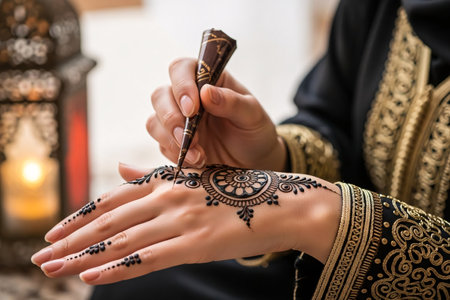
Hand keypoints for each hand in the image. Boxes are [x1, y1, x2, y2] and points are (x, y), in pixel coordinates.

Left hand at [31, 164, 340, 284]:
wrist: (283, 203)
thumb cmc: (239, 192)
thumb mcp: (196, 180)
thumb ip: (157, 176)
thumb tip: (122, 170)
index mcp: (168, 180)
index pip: (113, 199)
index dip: (80, 216)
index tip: (54, 232)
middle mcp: (168, 196)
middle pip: (109, 220)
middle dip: (71, 240)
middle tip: (40, 256)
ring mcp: (181, 219)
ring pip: (121, 240)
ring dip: (84, 257)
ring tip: (53, 269)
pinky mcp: (196, 243)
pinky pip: (148, 258)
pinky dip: (118, 268)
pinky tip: (92, 277)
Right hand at [148, 57, 286, 170]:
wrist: (254, 161)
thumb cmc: (255, 130)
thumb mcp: (252, 115)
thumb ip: (232, 102)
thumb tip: (206, 92)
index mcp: (206, 79)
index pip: (181, 69)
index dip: (181, 86)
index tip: (192, 108)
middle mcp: (187, 97)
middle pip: (160, 96)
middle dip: (171, 118)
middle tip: (190, 138)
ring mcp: (177, 120)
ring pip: (154, 122)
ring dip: (172, 140)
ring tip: (198, 155)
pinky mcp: (173, 143)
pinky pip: (162, 146)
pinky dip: (176, 154)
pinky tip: (197, 161)